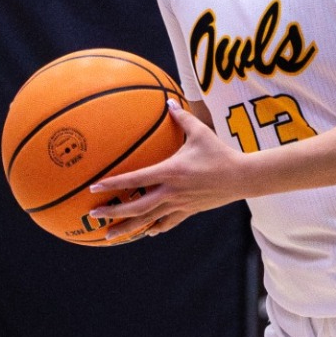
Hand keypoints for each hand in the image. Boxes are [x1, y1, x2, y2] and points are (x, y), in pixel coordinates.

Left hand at [87, 100, 245, 241]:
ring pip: (148, 220)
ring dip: (127, 228)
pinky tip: (147, 232)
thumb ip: (182, 118)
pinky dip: (155, 227)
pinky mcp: (188, 211)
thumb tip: (169, 102)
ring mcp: (179, 204)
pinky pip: (167, 223)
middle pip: (136, 207)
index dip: (113, 184)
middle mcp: (171, 192)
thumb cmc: (220, 153)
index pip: (135, 179)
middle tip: (93, 215)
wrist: (242, 178)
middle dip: (114, 212)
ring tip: (109, 235)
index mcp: (170, 172)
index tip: (94, 187)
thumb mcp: (201, 132)